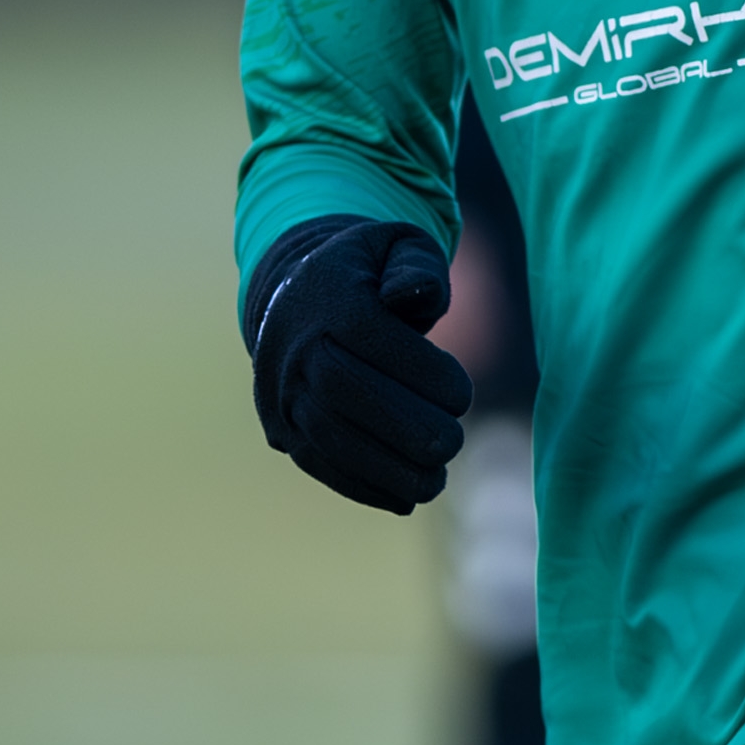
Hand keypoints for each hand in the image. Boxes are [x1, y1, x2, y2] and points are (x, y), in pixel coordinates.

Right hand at [246, 215, 472, 513]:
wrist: (298, 295)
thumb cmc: (369, 274)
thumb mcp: (397, 247)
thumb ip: (417, 266)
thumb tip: (415, 295)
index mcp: (328, 295)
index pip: (369, 335)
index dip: (421, 372)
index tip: (463, 395)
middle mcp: (294, 345)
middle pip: (342, 391)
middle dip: (403, 426)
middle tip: (453, 444)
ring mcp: (281, 390)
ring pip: (325, 435)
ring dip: (384, 468)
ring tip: (434, 482)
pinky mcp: (281, 426)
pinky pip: (316, 462)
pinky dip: (361, 485)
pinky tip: (404, 497)